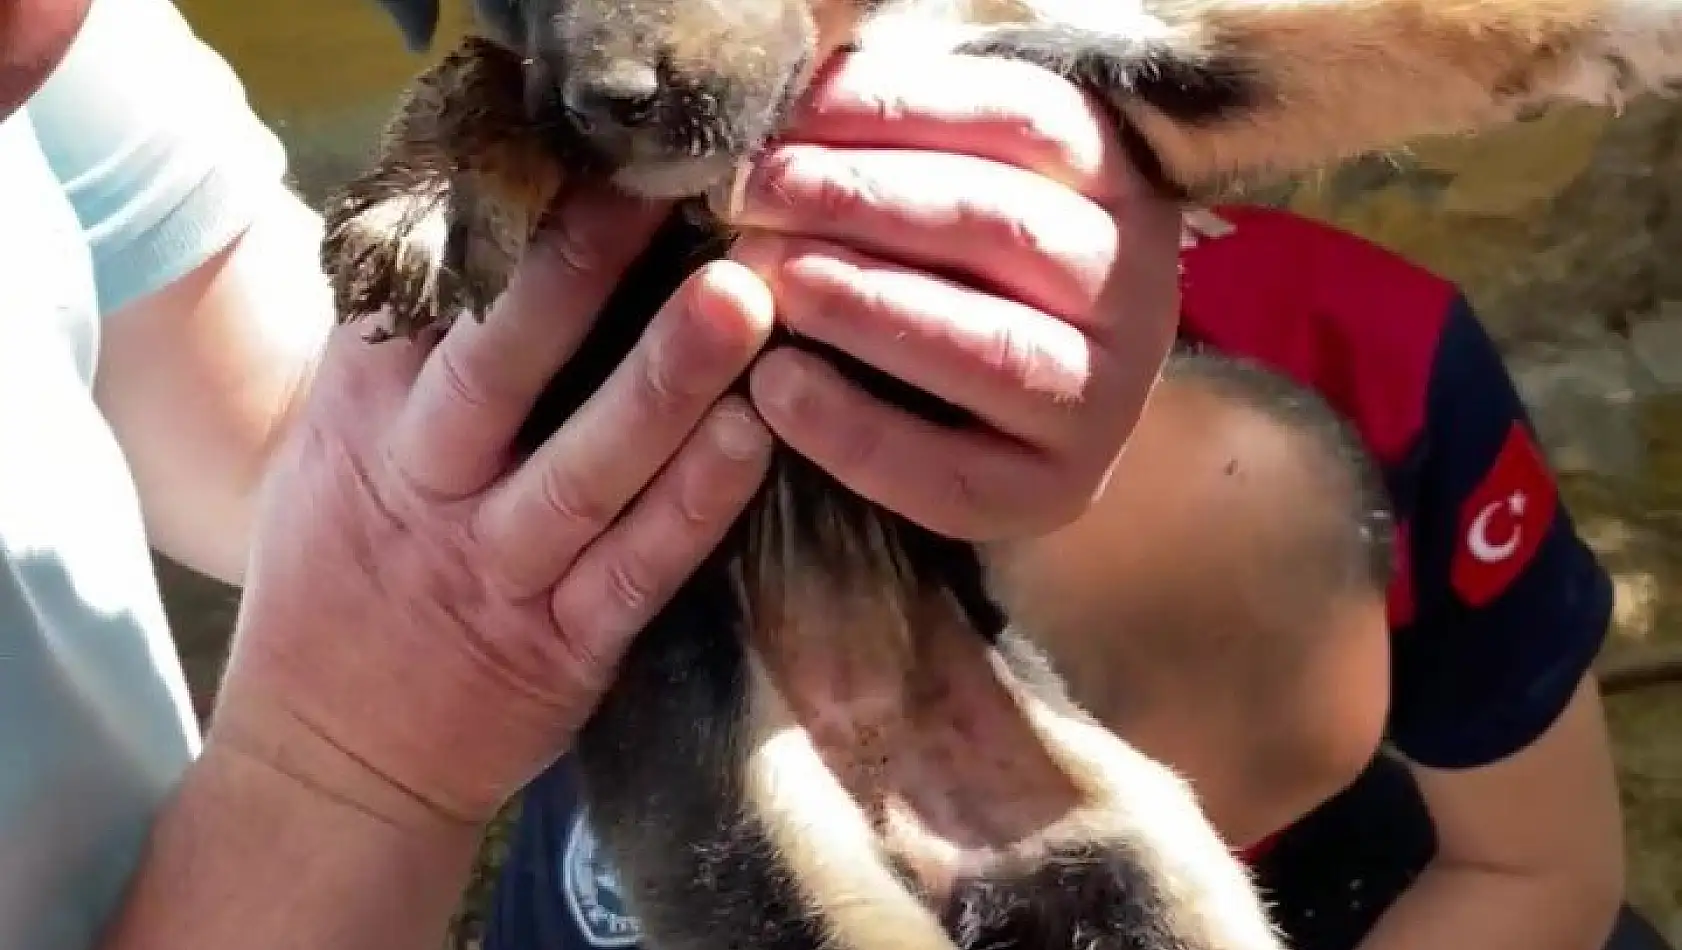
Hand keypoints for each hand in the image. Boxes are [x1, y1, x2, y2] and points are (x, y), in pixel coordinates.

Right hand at [208, 188, 775, 828]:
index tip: (574, 157)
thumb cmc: (342, 579)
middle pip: (495, 372)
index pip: (422, 307)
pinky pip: (635, 571)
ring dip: (662, 387)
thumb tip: (477, 230)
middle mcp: (424, 490)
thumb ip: (397, 358)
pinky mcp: (562, 649)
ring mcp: (496, 573)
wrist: (331, 762)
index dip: (496, 226)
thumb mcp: (332, 456)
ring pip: (583, 472)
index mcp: (362, 427)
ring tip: (738, 304)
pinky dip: (693, 508)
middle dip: (570, 280)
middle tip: (652, 198)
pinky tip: (755, 441)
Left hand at [726, 50, 1182, 541]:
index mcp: (1117, 186)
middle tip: (754, 195)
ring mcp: (1104, 403)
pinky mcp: (1052, 496)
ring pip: (988, 348)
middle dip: (861, 201)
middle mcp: (1134, 291)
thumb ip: (900, 144)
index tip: (790, 115)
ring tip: (763, 278)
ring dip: (862, 304)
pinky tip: (773, 388)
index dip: (899, 109)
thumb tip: (793, 96)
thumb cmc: (965, 281)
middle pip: (1000, 225)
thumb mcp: (954, 190)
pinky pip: (948, 472)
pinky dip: (854, 431)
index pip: (1022, 121)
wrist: (1022, 432)